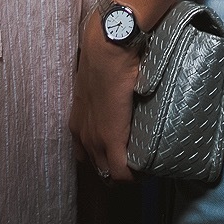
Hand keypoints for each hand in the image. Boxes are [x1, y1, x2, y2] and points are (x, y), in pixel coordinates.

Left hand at [70, 19, 142, 182]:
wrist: (106, 47)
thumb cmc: (104, 56)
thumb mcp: (98, 83)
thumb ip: (105, 95)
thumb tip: (121, 92)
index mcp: (78, 121)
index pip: (86, 155)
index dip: (105, 158)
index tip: (123, 154)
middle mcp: (82, 134)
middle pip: (98, 168)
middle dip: (116, 170)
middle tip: (135, 163)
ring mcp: (94, 139)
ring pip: (109, 174)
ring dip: (125, 172)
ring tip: (143, 164)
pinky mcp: (111, 139)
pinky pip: (122, 172)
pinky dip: (133, 175)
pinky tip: (145, 169)